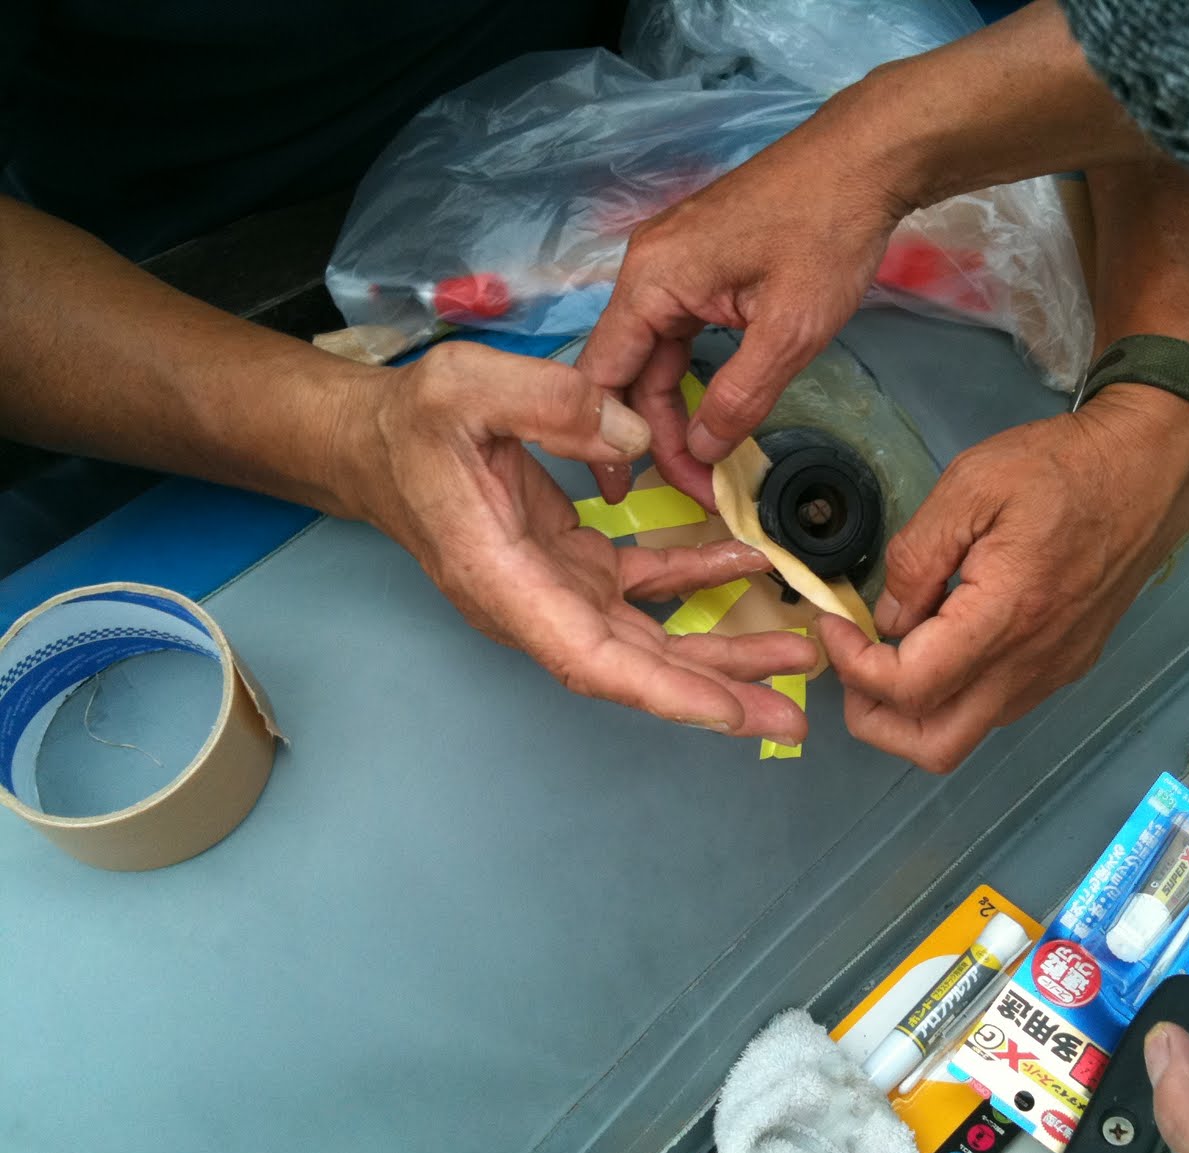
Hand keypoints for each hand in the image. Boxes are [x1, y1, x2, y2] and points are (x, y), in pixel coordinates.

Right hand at [336, 340, 815, 739]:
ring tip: (797, 652)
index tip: (730, 714)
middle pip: (636, 667)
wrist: (379, 445)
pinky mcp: (575, 566)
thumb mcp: (465, 389)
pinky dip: (700, 579)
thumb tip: (634, 433)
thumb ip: (550, 403)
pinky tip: (750, 561)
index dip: (664, 692)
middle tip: (793, 715)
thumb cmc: (413, 425)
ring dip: (723, 646)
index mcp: (504, 581)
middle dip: (718, 691)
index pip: (591, 658)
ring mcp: (559, 590)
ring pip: (651, 637)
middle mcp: (536, 605)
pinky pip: (647, 586)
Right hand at [577, 90, 907, 508]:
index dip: (612, 440)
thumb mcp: (790, 331)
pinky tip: (711, 413)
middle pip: (628, 370)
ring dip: (676, 410)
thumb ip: (740, 396)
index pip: (604, 375)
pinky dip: (692, 377)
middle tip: (694, 491)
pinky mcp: (698, 264)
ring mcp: (672, 263)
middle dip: (657, 434)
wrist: (863, 160)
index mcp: (651, 280)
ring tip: (704, 465)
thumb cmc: (828, 234)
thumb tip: (703, 450)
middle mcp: (647, 269)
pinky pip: (678, 333)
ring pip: (655, 355)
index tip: (631, 492)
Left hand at [814, 384, 1188, 771]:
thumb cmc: (1061, 467)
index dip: (854, 668)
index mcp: (1005, 616)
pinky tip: (940, 638)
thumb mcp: (972, 485)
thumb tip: (886, 618)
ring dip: (912, 711)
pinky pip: (995, 708)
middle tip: (852, 665)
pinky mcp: (1065, 666)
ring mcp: (1052, 672)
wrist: (1148, 469)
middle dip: (876, 720)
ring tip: (890, 648)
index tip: (836, 625)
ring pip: (965, 735)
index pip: (910, 688)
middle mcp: (1031, 663)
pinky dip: (952, 693)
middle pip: (935, 746)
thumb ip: (917, 556)